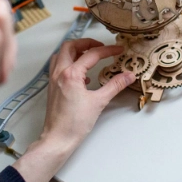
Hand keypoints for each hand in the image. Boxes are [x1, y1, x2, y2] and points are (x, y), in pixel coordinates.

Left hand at [12, 38, 133, 181]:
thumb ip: (115, 85)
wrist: (58, 139)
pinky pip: (58, 66)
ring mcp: (53, 79)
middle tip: (100, 46)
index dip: (108, 50)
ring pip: (61, 54)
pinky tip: (82, 73)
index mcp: (71, 74)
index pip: (92, 54)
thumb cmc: (75, 123)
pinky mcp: (52, 86)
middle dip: (86, 43)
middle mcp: (59, 72)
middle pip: (70, 46)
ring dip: (75, 50)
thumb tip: (129, 75)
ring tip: (89, 55)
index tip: (119, 50)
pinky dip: (69, 62)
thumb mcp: (99, 102)